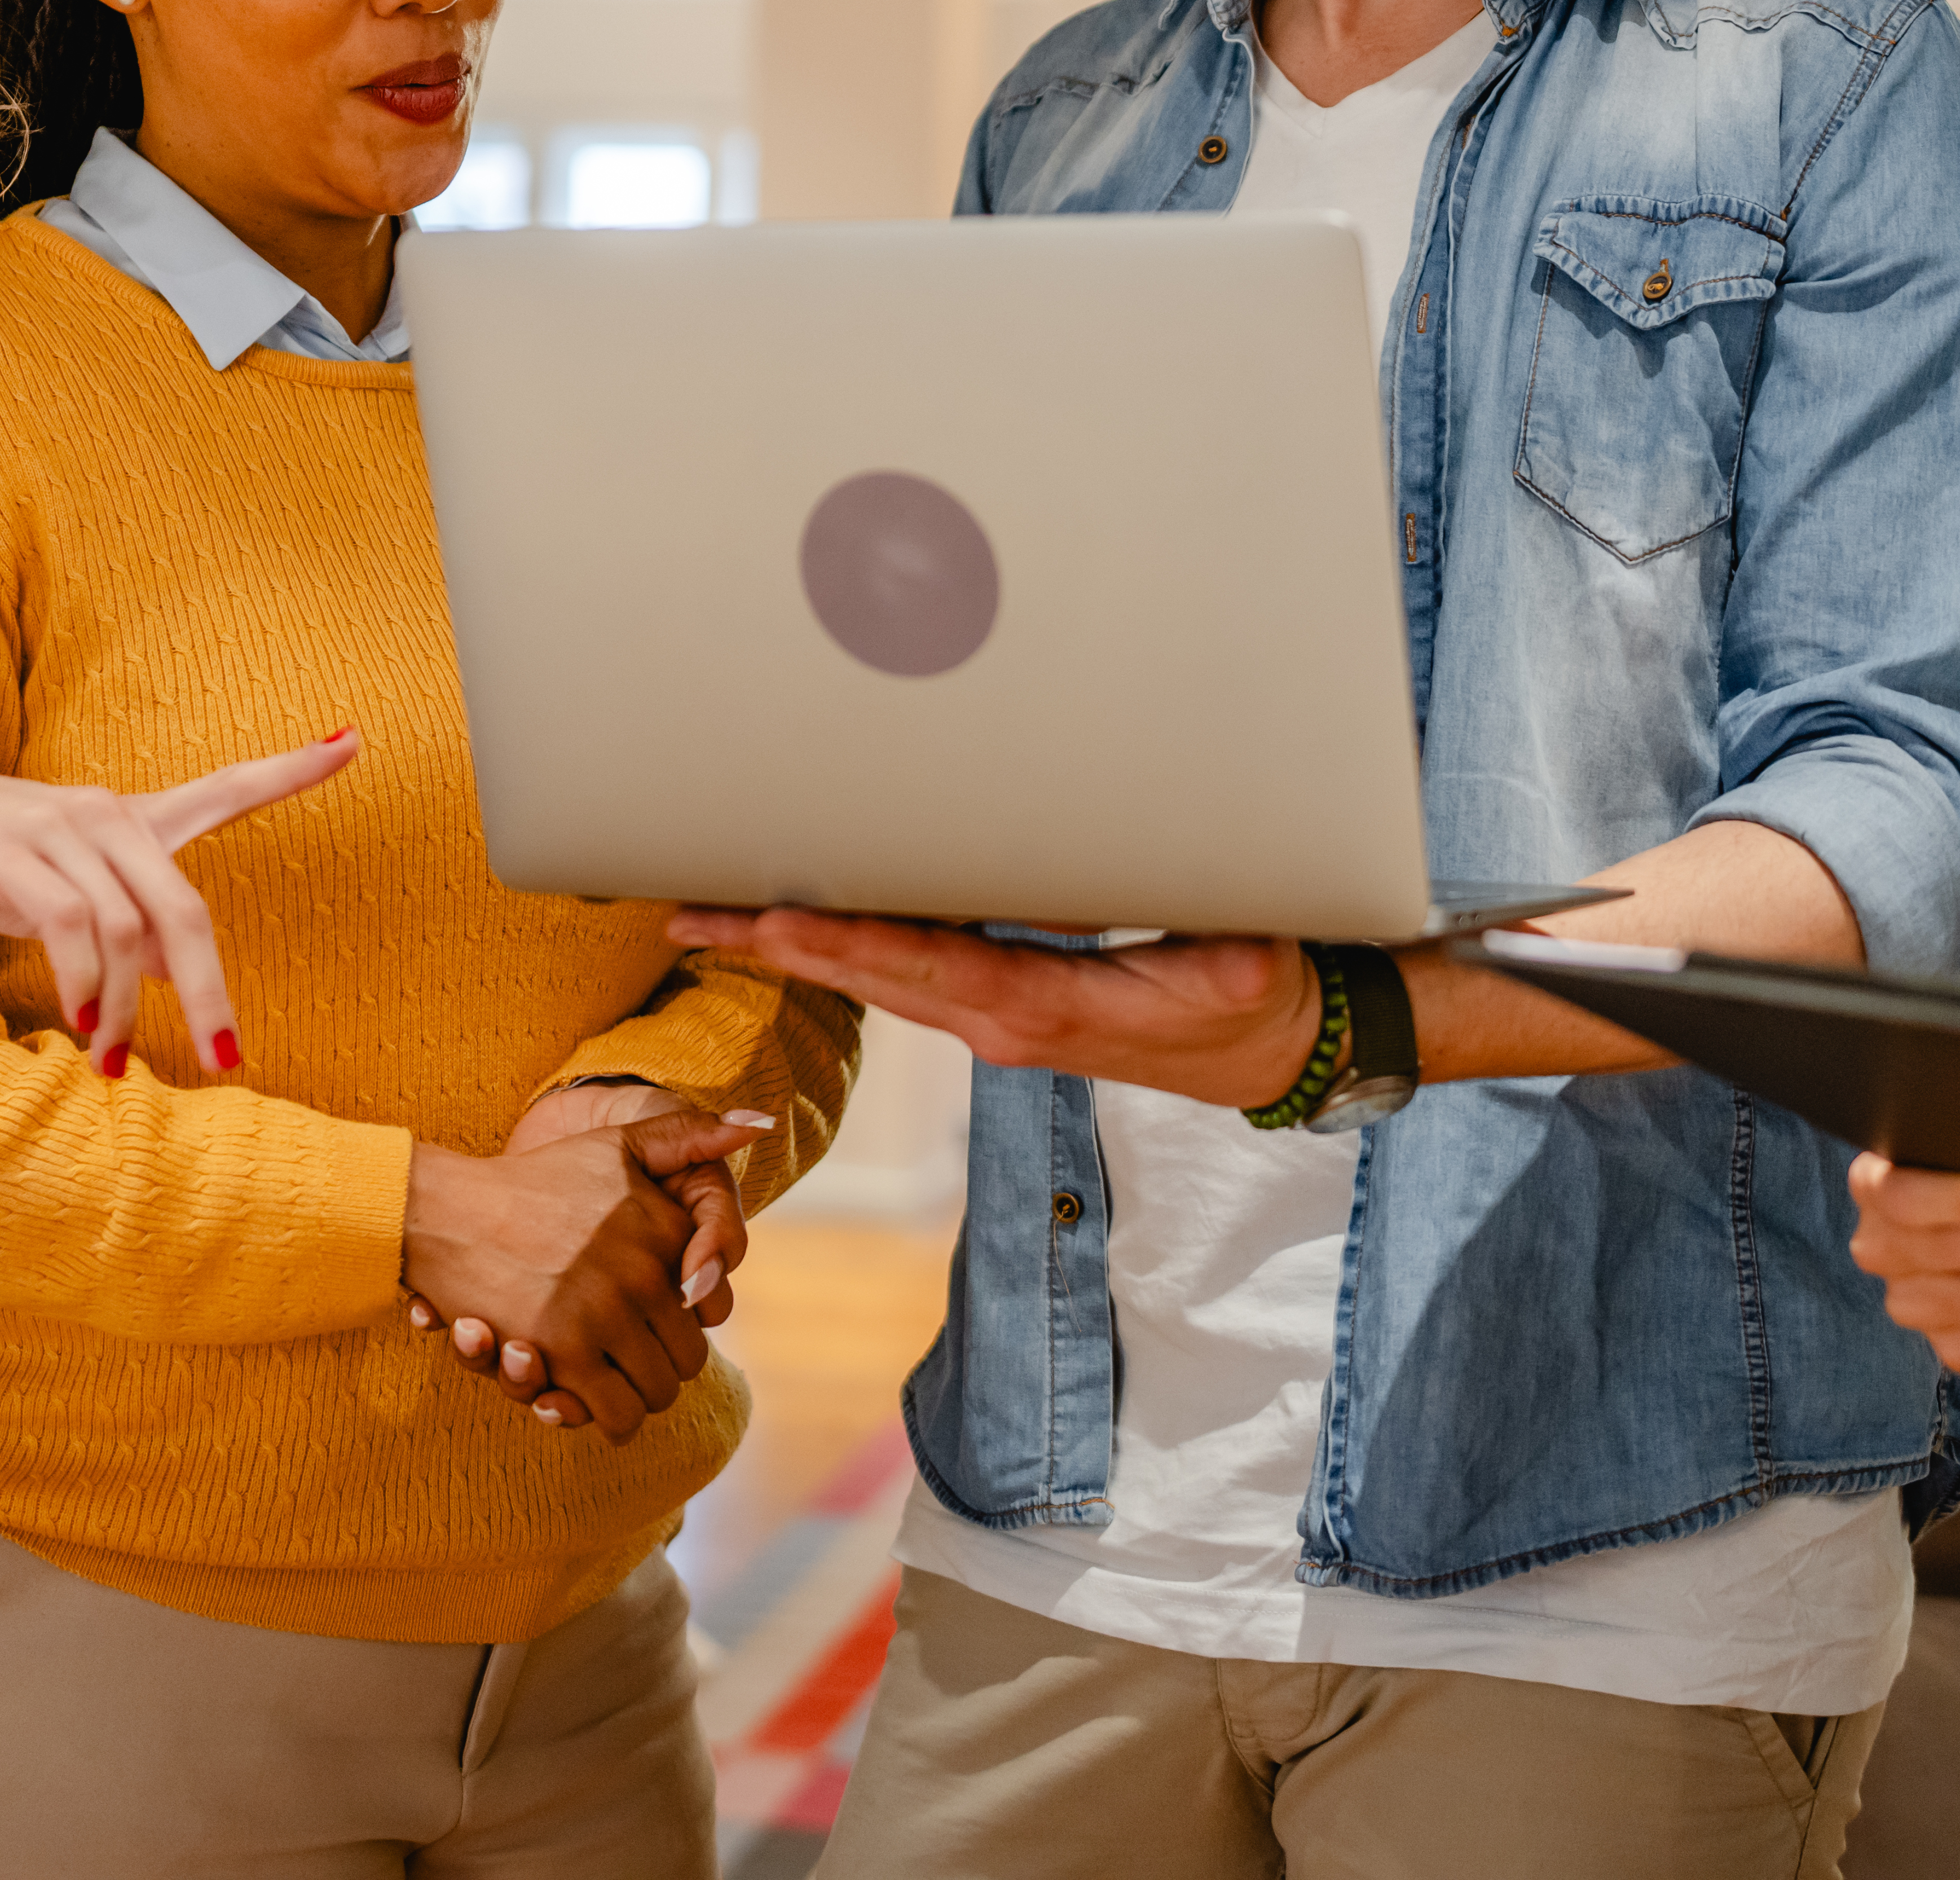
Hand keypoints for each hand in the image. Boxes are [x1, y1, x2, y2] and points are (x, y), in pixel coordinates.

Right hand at [0, 733, 355, 1074]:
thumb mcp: (54, 881)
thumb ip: (115, 916)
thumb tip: (166, 974)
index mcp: (121, 817)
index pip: (223, 788)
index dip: (289, 771)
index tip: (350, 743)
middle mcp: (103, 815)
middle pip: (187, 911)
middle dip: (213, 993)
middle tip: (230, 1059)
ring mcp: (59, 833)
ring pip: (130, 932)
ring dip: (129, 1009)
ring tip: (114, 1061)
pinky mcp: (12, 856)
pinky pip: (74, 928)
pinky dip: (87, 982)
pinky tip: (84, 1023)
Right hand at [399, 1108, 761, 1443]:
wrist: (449, 1210)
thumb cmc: (538, 1178)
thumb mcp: (620, 1142)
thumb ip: (691, 1135)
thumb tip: (761, 1121)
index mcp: (665, 1229)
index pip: (709, 1308)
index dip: (686, 1325)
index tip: (657, 1323)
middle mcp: (644, 1274)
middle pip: (686, 1361)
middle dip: (662, 1369)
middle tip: (632, 1364)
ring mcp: (604, 1315)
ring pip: (654, 1394)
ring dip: (636, 1398)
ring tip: (611, 1385)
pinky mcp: (562, 1353)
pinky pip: (613, 1414)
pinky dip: (606, 1418)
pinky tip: (586, 1401)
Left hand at [663, 908, 1320, 1109]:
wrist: (1268, 1047)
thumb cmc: (1254, 998)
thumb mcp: (1243, 966)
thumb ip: (1219, 958)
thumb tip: (1221, 955)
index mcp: (1046, 1010)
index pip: (931, 971)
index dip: (850, 948)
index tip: (774, 925)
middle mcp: (1003, 1022)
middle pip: (876, 978)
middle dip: (781, 946)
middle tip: (691, 912)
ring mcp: (997, 1021)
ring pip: (880, 980)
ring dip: (798, 950)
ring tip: (716, 913)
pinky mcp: (1003, 1009)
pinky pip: (909, 977)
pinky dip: (845, 950)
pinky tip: (802, 926)